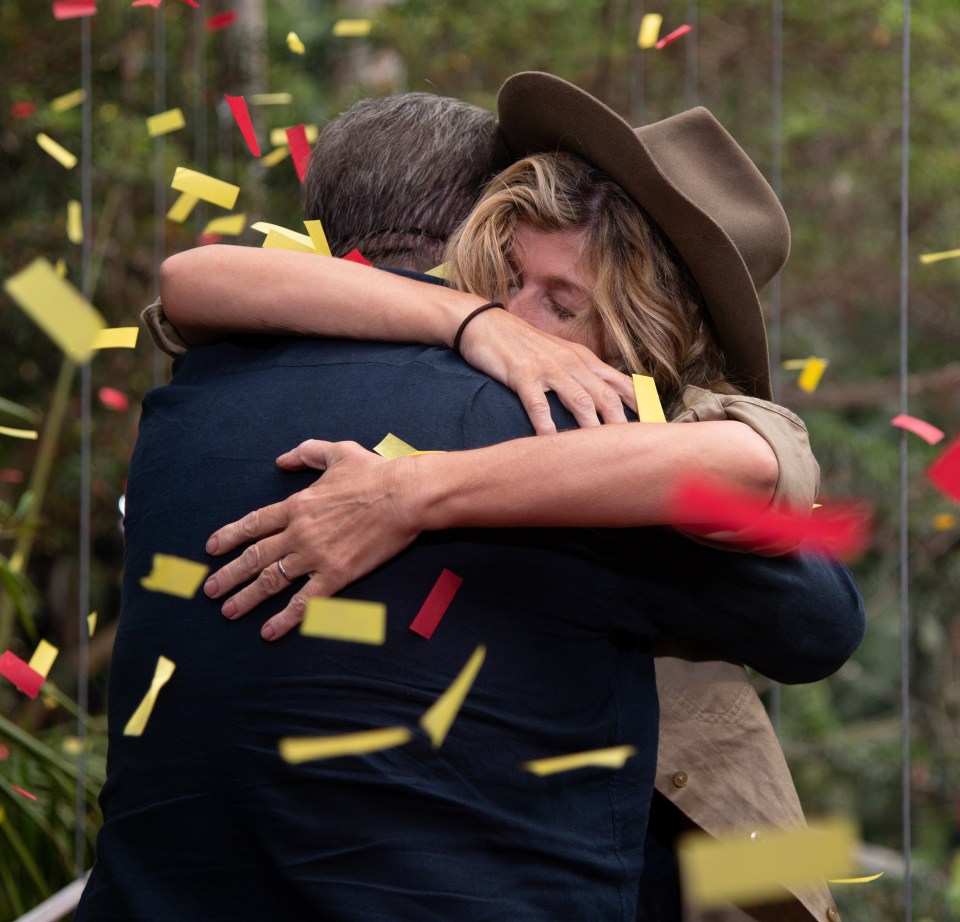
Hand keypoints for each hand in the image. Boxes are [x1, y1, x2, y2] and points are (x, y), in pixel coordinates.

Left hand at [202, 440, 422, 640]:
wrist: (404, 496)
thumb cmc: (376, 473)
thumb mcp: (338, 452)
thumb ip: (307, 453)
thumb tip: (282, 459)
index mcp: (297, 504)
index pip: (254, 523)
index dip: (230, 536)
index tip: (212, 548)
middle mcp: (299, 532)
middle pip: (254, 556)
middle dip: (228, 574)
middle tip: (209, 589)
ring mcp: (315, 556)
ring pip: (271, 580)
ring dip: (247, 598)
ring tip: (229, 611)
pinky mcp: (336, 575)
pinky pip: (304, 602)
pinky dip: (284, 619)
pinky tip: (269, 631)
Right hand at [456, 308, 636, 433]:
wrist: (487, 324)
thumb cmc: (523, 344)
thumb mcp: (559, 354)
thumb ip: (581, 374)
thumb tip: (602, 399)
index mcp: (582, 358)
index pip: (619, 381)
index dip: (638, 403)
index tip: (653, 424)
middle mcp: (571, 362)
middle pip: (604, 394)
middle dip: (621, 421)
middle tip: (632, 445)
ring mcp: (547, 368)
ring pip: (578, 399)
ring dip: (592, 425)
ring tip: (600, 449)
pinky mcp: (522, 375)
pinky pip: (538, 403)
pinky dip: (546, 424)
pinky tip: (550, 441)